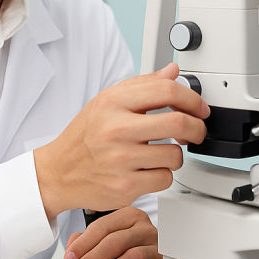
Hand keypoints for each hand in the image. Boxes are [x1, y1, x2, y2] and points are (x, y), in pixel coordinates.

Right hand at [34, 63, 208, 219]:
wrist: (59, 171)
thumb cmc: (85, 135)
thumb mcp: (107, 101)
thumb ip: (143, 85)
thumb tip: (173, 71)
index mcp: (114, 102)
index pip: (167, 91)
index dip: (192, 99)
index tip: (199, 108)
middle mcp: (116, 129)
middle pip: (178, 123)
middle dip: (197, 128)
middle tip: (196, 131)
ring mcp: (120, 160)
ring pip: (175, 155)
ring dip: (177, 155)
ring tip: (163, 152)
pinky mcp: (124, 186)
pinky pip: (164, 179)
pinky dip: (163, 175)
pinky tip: (149, 169)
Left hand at [63, 207, 160, 258]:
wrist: (159, 253)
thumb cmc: (129, 244)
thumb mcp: (107, 236)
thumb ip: (86, 239)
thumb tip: (72, 249)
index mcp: (129, 216)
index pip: (102, 227)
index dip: (83, 245)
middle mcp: (144, 228)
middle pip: (115, 242)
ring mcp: (156, 246)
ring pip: (133, 256)